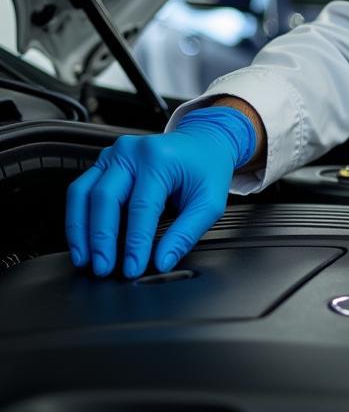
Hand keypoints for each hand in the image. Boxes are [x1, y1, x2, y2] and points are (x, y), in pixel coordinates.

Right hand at [65, 107, 255, 277]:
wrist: (203, 142)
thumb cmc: (206, 169)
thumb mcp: (209, 202)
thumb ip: (186, 233)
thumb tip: (162, 262)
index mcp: (160, 159)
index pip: (141, 207)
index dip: (134, 242)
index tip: (132, 268)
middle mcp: (132, 151)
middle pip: (105, 198)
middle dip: (101, 238)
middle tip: (103, 267)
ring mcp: (113, 154)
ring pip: (83, 193)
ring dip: (80, 230)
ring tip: (84, 259)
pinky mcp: (103, 161)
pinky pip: (81, 190)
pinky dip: (77, 217)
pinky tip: (82, 240)